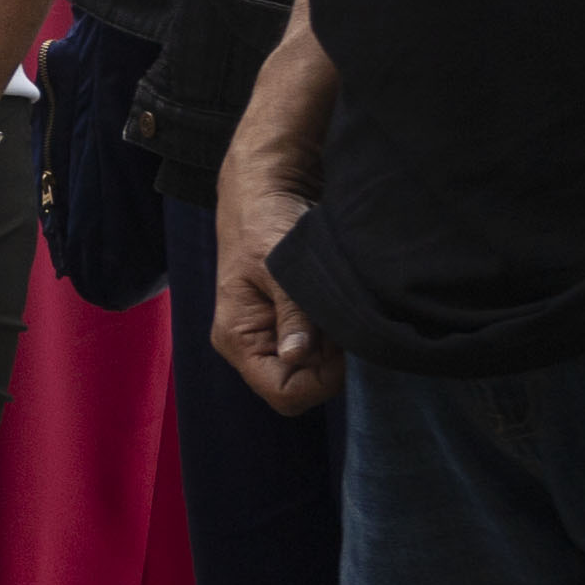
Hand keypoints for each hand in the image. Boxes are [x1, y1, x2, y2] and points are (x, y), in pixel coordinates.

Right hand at [208, 115, 343, 417]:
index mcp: (238, 338)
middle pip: (302, 387)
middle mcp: (253, 345)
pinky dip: (338, 336)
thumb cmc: (264, 222)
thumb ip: (292, 314)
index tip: (344, 348)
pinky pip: (321, 351)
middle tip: (346, 324)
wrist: (266, 191)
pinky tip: (341, 309)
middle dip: (331, 365)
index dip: (319, 381)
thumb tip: (298, 356)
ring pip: (316, 370)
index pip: (283, 392)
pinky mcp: (293, 325)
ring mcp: (273, 337)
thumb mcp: (278, 267)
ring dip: (337, 349)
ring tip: (342, 310)